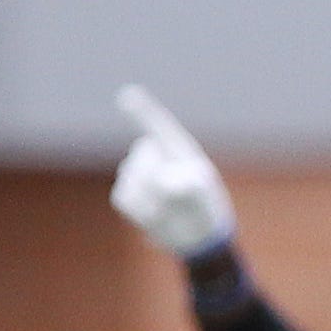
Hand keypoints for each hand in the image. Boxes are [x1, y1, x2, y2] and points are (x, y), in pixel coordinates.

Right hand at [110, 86, 235, 258]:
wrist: (197, 234)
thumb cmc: (205, 208)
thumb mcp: (202, 193)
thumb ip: (186, 184)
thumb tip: (163, 183)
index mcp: (177, 149)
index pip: (158, 125)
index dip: (143, 111)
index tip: (128, 96)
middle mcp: (154, 155)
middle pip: (145, 159)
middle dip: (162, 181)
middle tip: (182, 200)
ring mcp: (136, 172)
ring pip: (134, 180)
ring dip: (154, 201)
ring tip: (171, 210)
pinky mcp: (126, 194)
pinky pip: (125, 200)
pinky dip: (142, 213)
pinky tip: (156, 216)